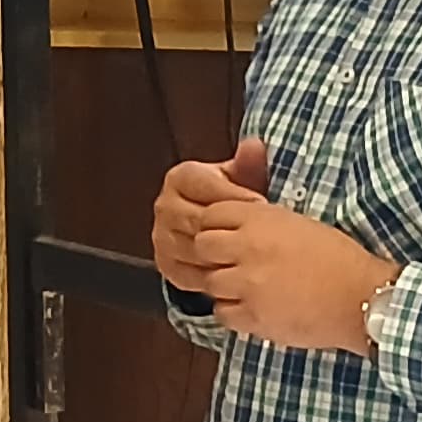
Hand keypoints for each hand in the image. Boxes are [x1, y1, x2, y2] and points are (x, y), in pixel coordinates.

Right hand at [153, 136, 272, 288]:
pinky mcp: (166, 264)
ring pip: (191, 247)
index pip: (202, 184)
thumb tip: (254, 146)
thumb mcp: (243, 177)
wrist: (219, 228)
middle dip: (229, 227)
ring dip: (221, 253)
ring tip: (250, 255)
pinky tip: (234, 272)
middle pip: (196, 218)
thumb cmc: (233, 199)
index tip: (260, 203)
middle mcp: (165, 206)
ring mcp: (162, 236)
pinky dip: (211, 275)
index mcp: (180, 178)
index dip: (233, 194)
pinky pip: (188, 273)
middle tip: (259, 234)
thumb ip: (249, 163)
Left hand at [186, 187, 398, 355]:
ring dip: (222, 286)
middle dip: (211, 255)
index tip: (227, 236)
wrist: (360, 296)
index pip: (211, 214)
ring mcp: (248, 285)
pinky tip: (252, 308)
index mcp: (261, 220)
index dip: (216, 225)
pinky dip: (232, 312)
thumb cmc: (339, 258)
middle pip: (202, 247)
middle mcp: (249, 249)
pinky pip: (221, 313)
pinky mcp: (253, 317)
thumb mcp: (299, 224)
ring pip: (209, 283)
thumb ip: (263, 222)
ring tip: (245, 289)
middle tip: (229, 263)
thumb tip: (237, 225)